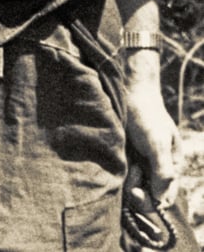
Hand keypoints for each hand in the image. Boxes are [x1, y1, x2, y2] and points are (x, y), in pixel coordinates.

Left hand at [125, 79, 182, 208]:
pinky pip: (123, 174)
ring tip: (127, 157)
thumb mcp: (158, 143)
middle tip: (132, 170)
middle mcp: (157, 168)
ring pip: (134, 186)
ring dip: (128, 177)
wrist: (128, 91)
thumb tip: (162, 199)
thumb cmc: (147, 116)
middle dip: (138, 188)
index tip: (136, 191)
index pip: (164, 198)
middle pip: (148, 195)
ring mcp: (141, 163)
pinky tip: (120, 156)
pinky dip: (120, 170)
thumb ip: (163, 171)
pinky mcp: (126, 157)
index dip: (151, 201)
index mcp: (172, 166)